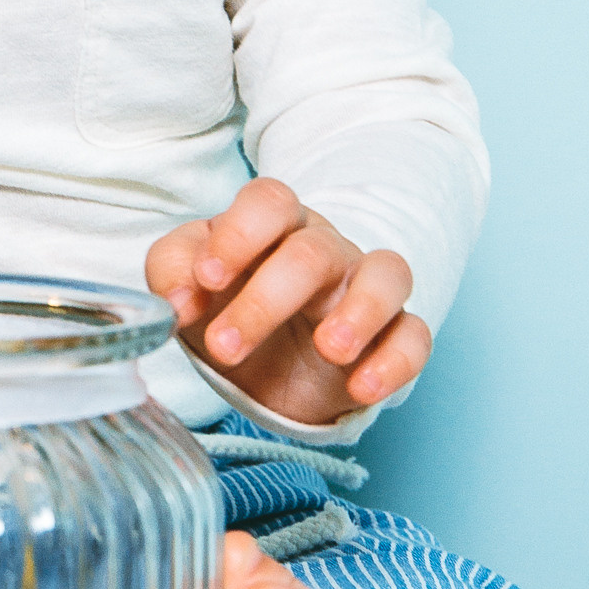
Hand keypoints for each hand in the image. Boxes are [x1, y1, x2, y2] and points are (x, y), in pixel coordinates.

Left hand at [145, 177, 428, 422]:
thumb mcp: (189, 290)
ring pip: (386, 274)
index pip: (269, 202)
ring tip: (330, 349)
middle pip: (311, 252)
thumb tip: (179, 299)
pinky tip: (361, 387)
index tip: (207, 280)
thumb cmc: (229, 307)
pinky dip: (395, 361)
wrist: (267, 368)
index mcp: (273, 226)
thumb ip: (173, 274)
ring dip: (360, 311)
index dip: (239, 234)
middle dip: (266, 300)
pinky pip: (414, 335)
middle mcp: (324, 248)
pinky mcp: (393, 335)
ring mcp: (364, 288)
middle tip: (225, 346)